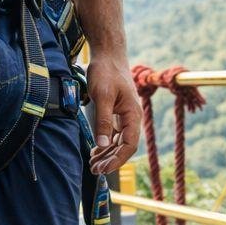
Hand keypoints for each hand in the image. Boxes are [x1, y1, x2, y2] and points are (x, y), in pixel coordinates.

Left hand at [82, 51, 139, 174]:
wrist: (108, 53)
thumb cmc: (106, 71)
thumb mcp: (103, 95)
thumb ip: (103, 120)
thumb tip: (102, 145)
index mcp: (133, 114)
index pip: (129, 145)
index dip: (117, 159)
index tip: (104, 169)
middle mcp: (132, 117)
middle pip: (124, 146)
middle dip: (110, 160)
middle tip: (94, 171)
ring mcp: (125, 116)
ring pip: (118, 142)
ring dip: (106, 154)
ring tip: (92, 165)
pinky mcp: (117, 113)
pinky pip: (113, 134)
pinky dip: (105, 144)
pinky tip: (95, 152)